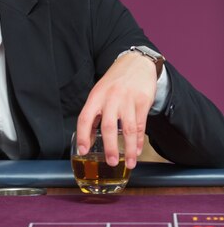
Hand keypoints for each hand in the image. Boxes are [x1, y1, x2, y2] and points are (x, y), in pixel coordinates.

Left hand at [76, 52, 157, 168]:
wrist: (136, 62)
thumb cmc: (115, 82)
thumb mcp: (99, 94)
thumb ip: (93, 115)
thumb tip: (87, 139)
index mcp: (96, 96)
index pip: (85, 118)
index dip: (83, 136)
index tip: (83, 151)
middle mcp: (111, 98)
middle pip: (108, 126)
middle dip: (110, 147)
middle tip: (111, 162)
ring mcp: (128, 100)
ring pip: (128, 129)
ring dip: (129, 149)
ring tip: (130, 163)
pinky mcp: (143, 101)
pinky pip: (141, 125)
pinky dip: (139, 140)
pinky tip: (137, 150)